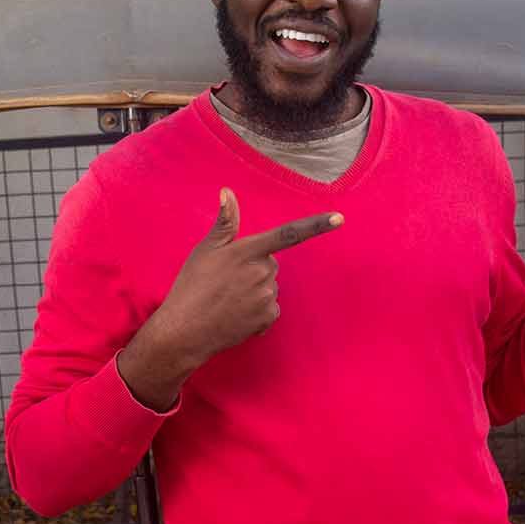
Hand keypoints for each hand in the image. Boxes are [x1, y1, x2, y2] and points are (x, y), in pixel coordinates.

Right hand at [117, 189, 342, 409]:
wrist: (185, 331)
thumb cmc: (192, 287)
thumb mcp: (205, 250)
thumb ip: (224, 222)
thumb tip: (228, 193)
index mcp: (248, 251)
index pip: (288, 234)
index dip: (316, 225)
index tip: (339, 219)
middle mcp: (262, 272)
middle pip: (271, 263)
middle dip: (255, 267)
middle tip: (227, 280)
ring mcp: (267, 296)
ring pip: (270, 286)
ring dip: (255, 290)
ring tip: (228, 299)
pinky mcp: (268, 317)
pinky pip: (270, 308)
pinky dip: (257, 311)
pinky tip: (236, 314)